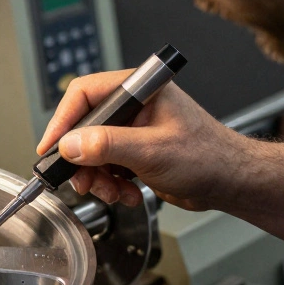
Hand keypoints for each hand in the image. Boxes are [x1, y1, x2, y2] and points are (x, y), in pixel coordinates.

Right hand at [37, 70, 248, 210]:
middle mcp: (134, 107)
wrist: (232, 183)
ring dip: (97, 177)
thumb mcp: (153, 150)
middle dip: (82, 159)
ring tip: (113, 192)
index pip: (85, 94)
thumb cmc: (210, 156)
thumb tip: (71, 144)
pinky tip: (127, 194)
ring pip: (93, 151)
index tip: (51, 147)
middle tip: (82, 180)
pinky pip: (107, 166)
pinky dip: (111, 184)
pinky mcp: (135, 152)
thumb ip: (109, 145)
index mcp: (140, 90)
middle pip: (85, 127)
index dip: (63, 120)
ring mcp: (134, 130)